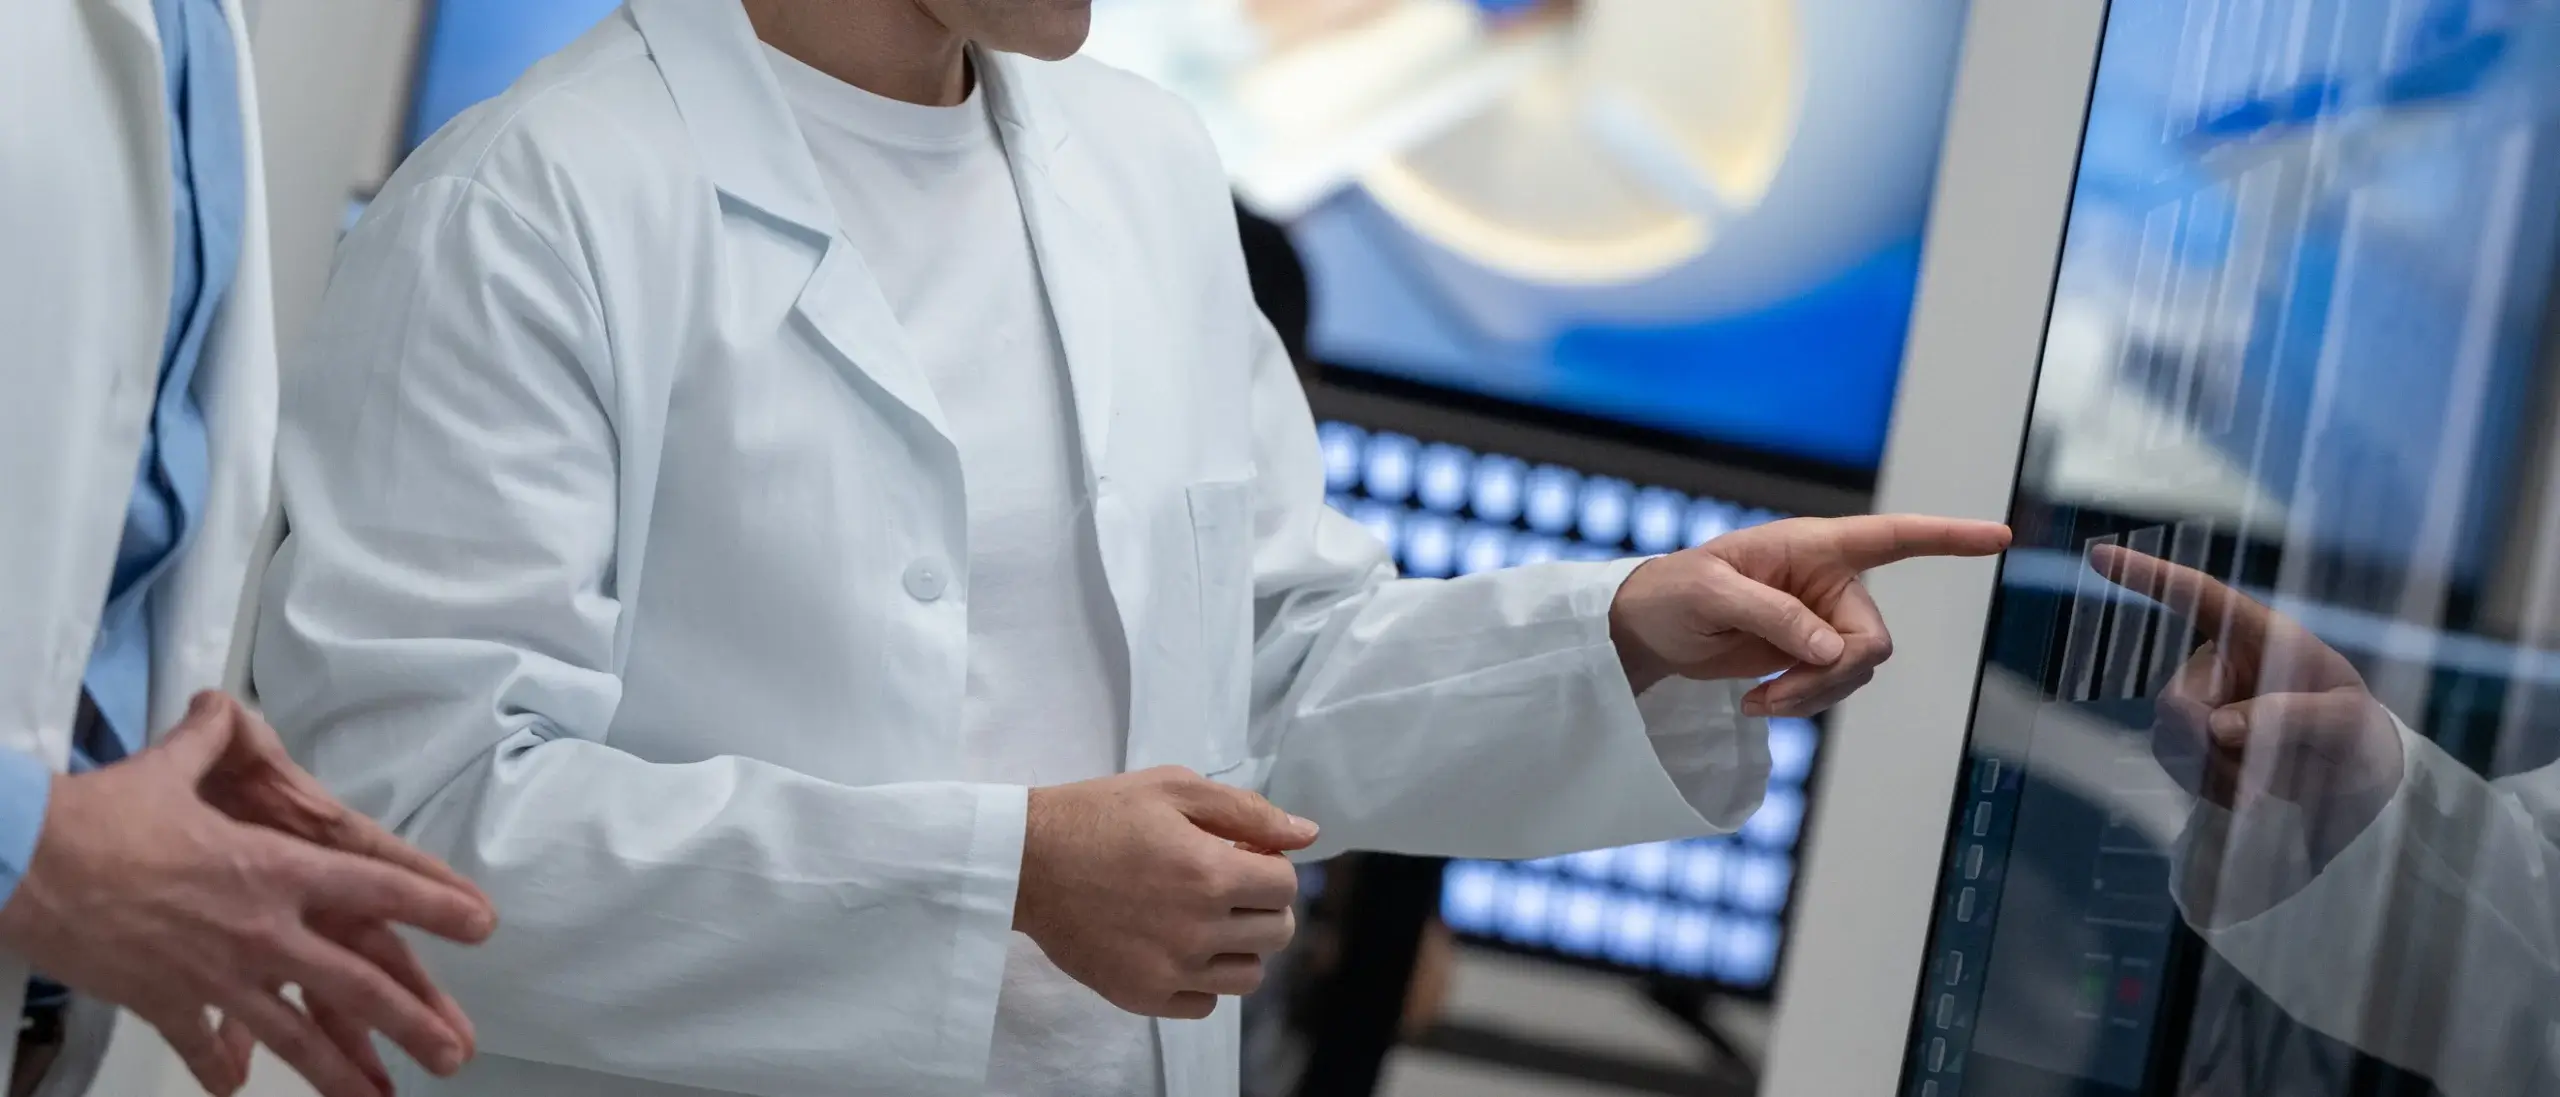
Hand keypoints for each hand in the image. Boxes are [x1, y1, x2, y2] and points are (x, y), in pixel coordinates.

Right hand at [0, 692, 496, 1096]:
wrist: (23, 863)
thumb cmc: (99, 814)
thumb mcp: (170, 767)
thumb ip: (210, 740)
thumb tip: (219, 705)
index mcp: (275, 868)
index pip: (375, 887)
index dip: (434, 906)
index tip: (481, 926)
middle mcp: (260, 929)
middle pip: (354, 983)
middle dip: (411, 1021)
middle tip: (456, 1052)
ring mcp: (215, 975)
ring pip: (293, 1036)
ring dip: (339, 1073)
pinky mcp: (164, 1004)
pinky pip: (204, 1047)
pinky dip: (220, 1068)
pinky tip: (233, 1085)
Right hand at [1014, 767, 1315, 1019]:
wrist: (1025, 861)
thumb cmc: (1098, 816)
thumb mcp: (1174, 788)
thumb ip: (1248, 811)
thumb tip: (1306, 834)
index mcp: (1210, 873)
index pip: (1286, 886)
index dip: (1269, 866)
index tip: (1240, 856)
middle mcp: (1196, 929)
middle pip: (1277, 933)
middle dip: (1261, 904)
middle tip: (1225, 886)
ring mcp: (1170, 970)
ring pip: (1249, 975)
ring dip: (1238, 945)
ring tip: (1205, 919)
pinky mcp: (1142, 996)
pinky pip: (1205, 1004)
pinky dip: (1202, 979)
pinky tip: (1177, 946)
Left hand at [1609, 514, 2011, 715]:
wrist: (1650, 629)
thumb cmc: (1674, 592)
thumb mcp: (1713, 595)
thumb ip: (1775, 617)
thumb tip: (1833, 650)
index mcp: (1813, 546)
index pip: (1894, 537)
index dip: (1949, 537)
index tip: (2000, 537)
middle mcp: (1829, 581)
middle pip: (1873, 639)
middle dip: (1833, 675)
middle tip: (1779, 694)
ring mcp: (1821, 621)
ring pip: (1857, 670)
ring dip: (1814, 695)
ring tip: (1759, 701)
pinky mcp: (1808, 655)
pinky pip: (1835, 687)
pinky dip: (1803, 703)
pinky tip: (1759, 703)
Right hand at [2093, 546, 2402, 845]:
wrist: (2353, 785)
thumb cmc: (2357, 735)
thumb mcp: (2349, 722)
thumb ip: (2295, 717)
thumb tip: (2220, 727)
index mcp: (2257, 636)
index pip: (2197, 597)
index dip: (2149, 576)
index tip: (2099, 557)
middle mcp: (2218, 664)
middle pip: (2175, 699)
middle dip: (2207, 743)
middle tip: (2256, 775)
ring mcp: (2200, 704)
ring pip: (2170, 737)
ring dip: (2216, 772)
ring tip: (2266, 786)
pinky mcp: (2191, 743)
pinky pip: (2175, 763)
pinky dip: (2211, 786)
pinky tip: (2248, 791)